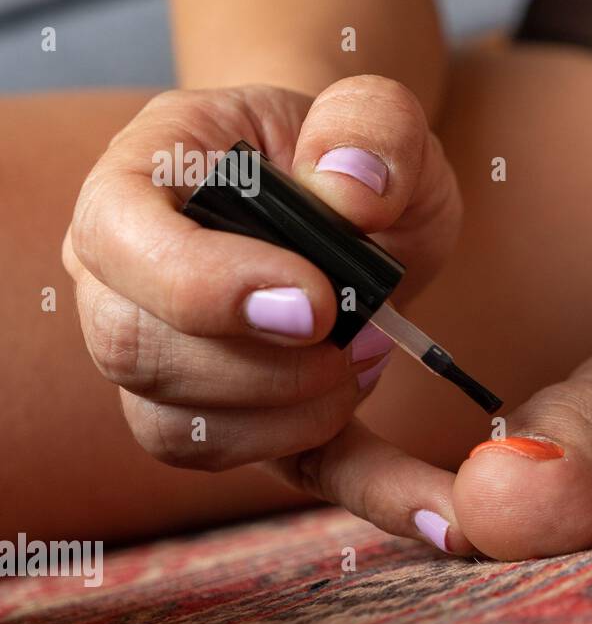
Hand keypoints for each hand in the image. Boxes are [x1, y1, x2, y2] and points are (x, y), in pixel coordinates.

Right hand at [63, 76, 471, 552]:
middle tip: (368, 333)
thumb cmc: (347, 148)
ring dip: (295, 414)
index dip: (204, 287)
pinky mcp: (235, 420)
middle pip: (138, 352)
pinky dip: (359, 493)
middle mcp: (123, 280)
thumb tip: (351, 190)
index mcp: (141, 184)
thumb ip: (369, 125)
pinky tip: (440, 510)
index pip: (119, 242)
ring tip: (370, 357)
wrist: (351, 195)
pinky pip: (265, 473)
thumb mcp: (377, 112)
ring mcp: (166, 359)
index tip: (313, 302)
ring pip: (181, 429)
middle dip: (263, 364)